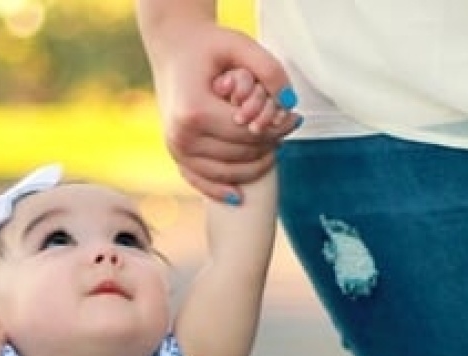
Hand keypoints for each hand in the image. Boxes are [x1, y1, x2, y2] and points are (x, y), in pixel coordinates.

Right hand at [142, 16, 299, 201]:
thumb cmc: (208, 46)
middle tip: (286, 133)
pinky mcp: (176, 157)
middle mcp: (182, 136)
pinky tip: (239, 197)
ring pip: (224, 173)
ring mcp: (176, 150)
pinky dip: (220, 191)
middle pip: (237, 155)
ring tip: (273, 151)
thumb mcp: (240, 45)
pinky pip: (200, 182)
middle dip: (267, 146)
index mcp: (195, 111)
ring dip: (252, 167)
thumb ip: (269, 70)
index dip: (275, 130)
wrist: (173, 51)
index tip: (295, 120)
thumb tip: (290, 106)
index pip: (246, 134)